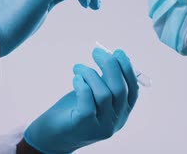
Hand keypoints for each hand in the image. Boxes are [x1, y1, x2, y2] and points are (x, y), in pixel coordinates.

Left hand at [24, 48, 139, 153]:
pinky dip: (83, 86)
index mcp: (122, 113)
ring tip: (78, 68)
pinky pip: (88, 103)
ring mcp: (101, 126)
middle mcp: (115, 121)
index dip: (127, 69)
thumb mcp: (95, 95)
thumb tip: (111, 57)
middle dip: (110, 66)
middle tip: (96, 52)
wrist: (53, 136)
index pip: (132, 90)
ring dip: (91, 74)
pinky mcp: (83, 126)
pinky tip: (76, 79)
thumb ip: (105, 81)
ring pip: (104, 94)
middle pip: (120, 89)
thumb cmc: (74, 110)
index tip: (117, 52)